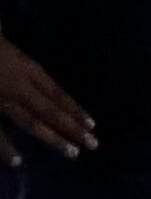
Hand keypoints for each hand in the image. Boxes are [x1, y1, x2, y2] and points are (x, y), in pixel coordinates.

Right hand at [0, 36, 93, 165]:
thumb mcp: (4, 40)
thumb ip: (14, 48)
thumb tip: (14, 36)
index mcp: (26, 67)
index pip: (57, 92)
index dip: (75, 108)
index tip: (92, 124)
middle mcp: (19, 85)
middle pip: (52, 110)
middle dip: (73, 128)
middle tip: (94, 144)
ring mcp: (2, 99)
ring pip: (32, 123)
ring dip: (53, 139)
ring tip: (73, 154)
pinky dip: (5, 148)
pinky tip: (17, 162)